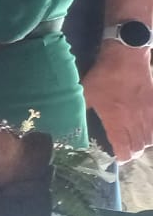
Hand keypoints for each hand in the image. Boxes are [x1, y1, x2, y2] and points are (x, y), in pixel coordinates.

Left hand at [82, 42, 152, 162]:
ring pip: (151, 139)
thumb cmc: (103, 77)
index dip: (121, 157)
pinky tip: (147, 130)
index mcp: (117, 121)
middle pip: (140, 147)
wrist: (126, 57)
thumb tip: (71, 124)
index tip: (116, 158)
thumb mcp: (85, 94)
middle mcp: (135, 121)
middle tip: (125, 151)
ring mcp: (148, 113)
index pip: (124, 149)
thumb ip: (80, 111)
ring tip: (135, 142)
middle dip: (132, 152)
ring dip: (143, 144)